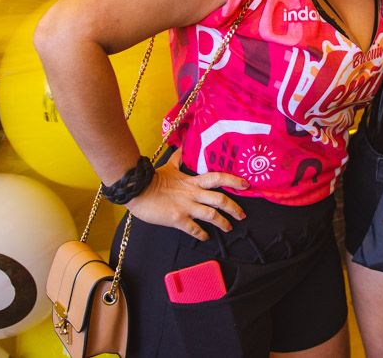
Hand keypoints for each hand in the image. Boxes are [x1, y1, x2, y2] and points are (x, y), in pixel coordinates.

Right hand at [125, 149, 249, 240]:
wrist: (136, 190)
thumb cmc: (152, 180)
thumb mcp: (169, 166)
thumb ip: (179, 158)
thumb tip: (181, 146)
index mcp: (193, 181)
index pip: (218, 177)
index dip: (233, 180)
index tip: (246, 185)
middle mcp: (193, 194)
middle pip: (220, 199)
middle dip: (234, 208)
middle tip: (242, 215)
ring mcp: (186, 207)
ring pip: (211, 215)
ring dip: (223, 223)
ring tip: (229, 228)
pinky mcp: (177, 219)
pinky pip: (194, 229)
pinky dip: (202, 234)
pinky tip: (205, 237)